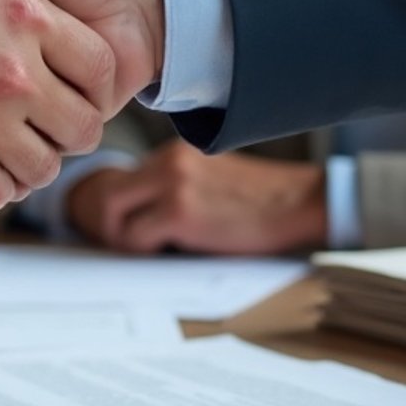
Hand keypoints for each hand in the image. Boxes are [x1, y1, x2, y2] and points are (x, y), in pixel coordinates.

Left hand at [67, 142, 325, 254]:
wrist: (298, 201)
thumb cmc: (260, 199)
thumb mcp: (208, 175)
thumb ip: (173, 183)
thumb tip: (138, 213)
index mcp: (173, 153)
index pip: (122, 180)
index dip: (118, 209)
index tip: (125, 227)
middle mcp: (166, 163)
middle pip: (106, 194)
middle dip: (109, 224)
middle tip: (128, 244)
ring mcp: (172, 186)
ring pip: (114, 216)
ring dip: (126, 240)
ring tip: (151, 249)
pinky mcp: (181, 213)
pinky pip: (137, 238)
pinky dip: (145, 250)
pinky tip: (170, 252)